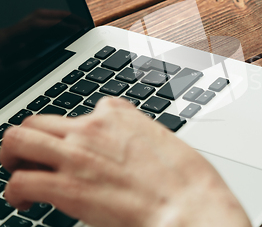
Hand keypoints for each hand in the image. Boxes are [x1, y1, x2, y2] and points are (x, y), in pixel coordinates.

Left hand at [0, 98, 250, 226]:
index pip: (80, 112)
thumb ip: (134, 136)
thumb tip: (127, 147)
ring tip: (18, 173)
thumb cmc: (184, 177)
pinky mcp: (67, 187)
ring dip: (12, 157)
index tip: (76, 148)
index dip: (74, 132)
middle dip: (28, 140)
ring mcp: (77, 154)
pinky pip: (20, 182)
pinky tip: (28, 203)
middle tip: (30, 157)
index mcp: (117, 112)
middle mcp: (92, 127)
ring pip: (17, 140)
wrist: (188, 202)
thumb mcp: (161, 139)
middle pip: (37, 120)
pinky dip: (16, 192)